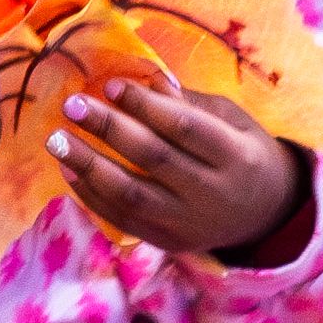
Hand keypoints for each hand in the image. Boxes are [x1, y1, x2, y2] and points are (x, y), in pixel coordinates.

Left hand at [51, 70, 303, 260]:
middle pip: (153, 158)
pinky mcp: (167, 241)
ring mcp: (188, 223)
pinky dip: (91, 196)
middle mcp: (211, 193)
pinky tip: (69, 171)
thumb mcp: (234, 121)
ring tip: (55, 139)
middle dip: (108, 129)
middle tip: (73, 105)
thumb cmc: (245, 153)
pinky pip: (122, 220)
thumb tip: (144, 80)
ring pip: (131, 195)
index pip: (184, 127)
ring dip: (88, 165)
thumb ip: (191, 104)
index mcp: (236, 156)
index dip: (145, 105)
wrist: (267, 214)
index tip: (110, 84)